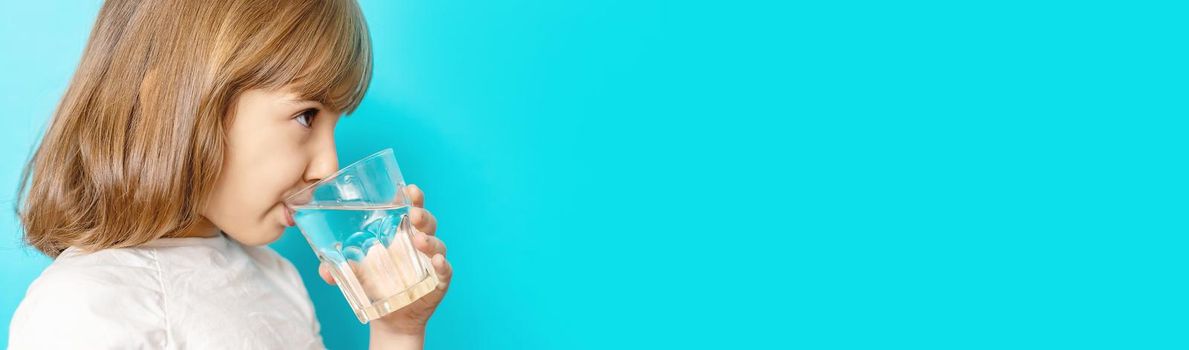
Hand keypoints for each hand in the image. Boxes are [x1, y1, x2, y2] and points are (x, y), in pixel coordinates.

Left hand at [317, 184, 452, 335]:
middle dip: (422, 215)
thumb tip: (324, 271)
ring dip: (429, 240)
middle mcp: (420, 242)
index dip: (413, 197)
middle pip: (427, 222)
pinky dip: (443, 265)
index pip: (411, 208)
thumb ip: (337, 269)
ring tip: (418, 240)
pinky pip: (445, 270)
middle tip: (413, 214)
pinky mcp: (439, 280)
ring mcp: (431, 261)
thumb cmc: (376, 284)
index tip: (410, 189)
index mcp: (402, 232)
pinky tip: (437, 262)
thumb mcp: (355, 274)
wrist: (391, 317)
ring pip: (437, 244)